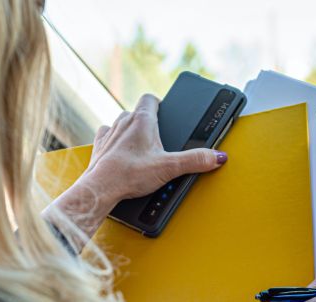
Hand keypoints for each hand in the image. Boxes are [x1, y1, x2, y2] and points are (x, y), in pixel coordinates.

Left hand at [82, 93, 227, 202]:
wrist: (101, 188)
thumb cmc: (129, 174)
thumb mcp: (169, 168)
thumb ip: (195, 160)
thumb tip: (216, 156)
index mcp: (141, 120)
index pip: (150, 98)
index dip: (159, 103)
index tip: (165, 110)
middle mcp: (123, 122)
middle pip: (138, 112)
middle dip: (148, 121)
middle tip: (158, 137)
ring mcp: (109, 134)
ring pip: (122, 123)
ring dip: (131, 131)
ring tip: (141, 147)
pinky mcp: (99, 147)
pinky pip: (108, 137)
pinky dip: (115, 142)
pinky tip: (121, 154)